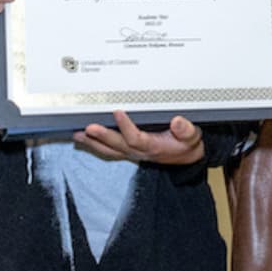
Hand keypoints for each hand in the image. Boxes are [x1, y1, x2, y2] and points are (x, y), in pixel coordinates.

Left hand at [74, 111, 204, 165]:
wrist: (187, 158)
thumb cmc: (187, 144)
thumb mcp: (193, 136)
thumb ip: (186, 130)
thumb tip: (178, 121)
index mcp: (154, 146)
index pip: (136, 138)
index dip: (126, 126)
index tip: (118, 112)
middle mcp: (140, 151)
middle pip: (118, 145)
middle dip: (102, 137)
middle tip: (89, 128)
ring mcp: (133, 153)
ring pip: (110, 150)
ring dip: (94, 143)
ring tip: (79, 135)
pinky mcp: (129, 152)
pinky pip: (110, 150)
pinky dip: (96, 145)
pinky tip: (85, 139)